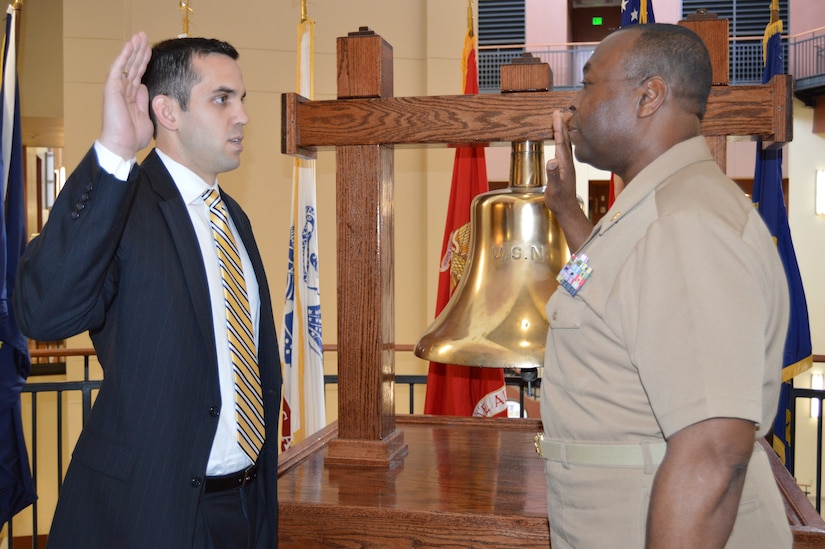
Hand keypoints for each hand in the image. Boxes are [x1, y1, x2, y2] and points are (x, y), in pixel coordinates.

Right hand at [98, 32, 152, 159]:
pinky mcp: (112, 88)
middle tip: (144, 36)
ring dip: (133, 49)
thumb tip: (143, 87)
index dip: (143, 62)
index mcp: (131, 97)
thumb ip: (144, 101)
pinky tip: (130, 45)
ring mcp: (117, 88)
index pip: (138, 74)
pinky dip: (123, 56)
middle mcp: (123, 90)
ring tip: (139, 36)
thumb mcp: (145, 117)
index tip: (149, 50)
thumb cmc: (133, 137)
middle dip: (139, 51)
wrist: (122, 146)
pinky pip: (118, 69)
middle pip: (133, 66)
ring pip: (126, 64)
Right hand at [545, 109, 591, 250]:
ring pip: (565, 143)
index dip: (558, 128)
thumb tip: (551, 161)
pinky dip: (561, 141)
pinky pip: (563, 150)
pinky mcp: (565, 168)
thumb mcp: (554, 188)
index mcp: (564, 163)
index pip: (561, 142)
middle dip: (560, 125)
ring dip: (562, 131)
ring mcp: (567, 165)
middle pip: (564, 139)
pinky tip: (560, 140)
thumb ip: (553, 175)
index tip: (556, 115)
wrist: (567, 209)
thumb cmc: (559, 200)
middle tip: (557, 112)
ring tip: (559, 121)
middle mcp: (567, 162)